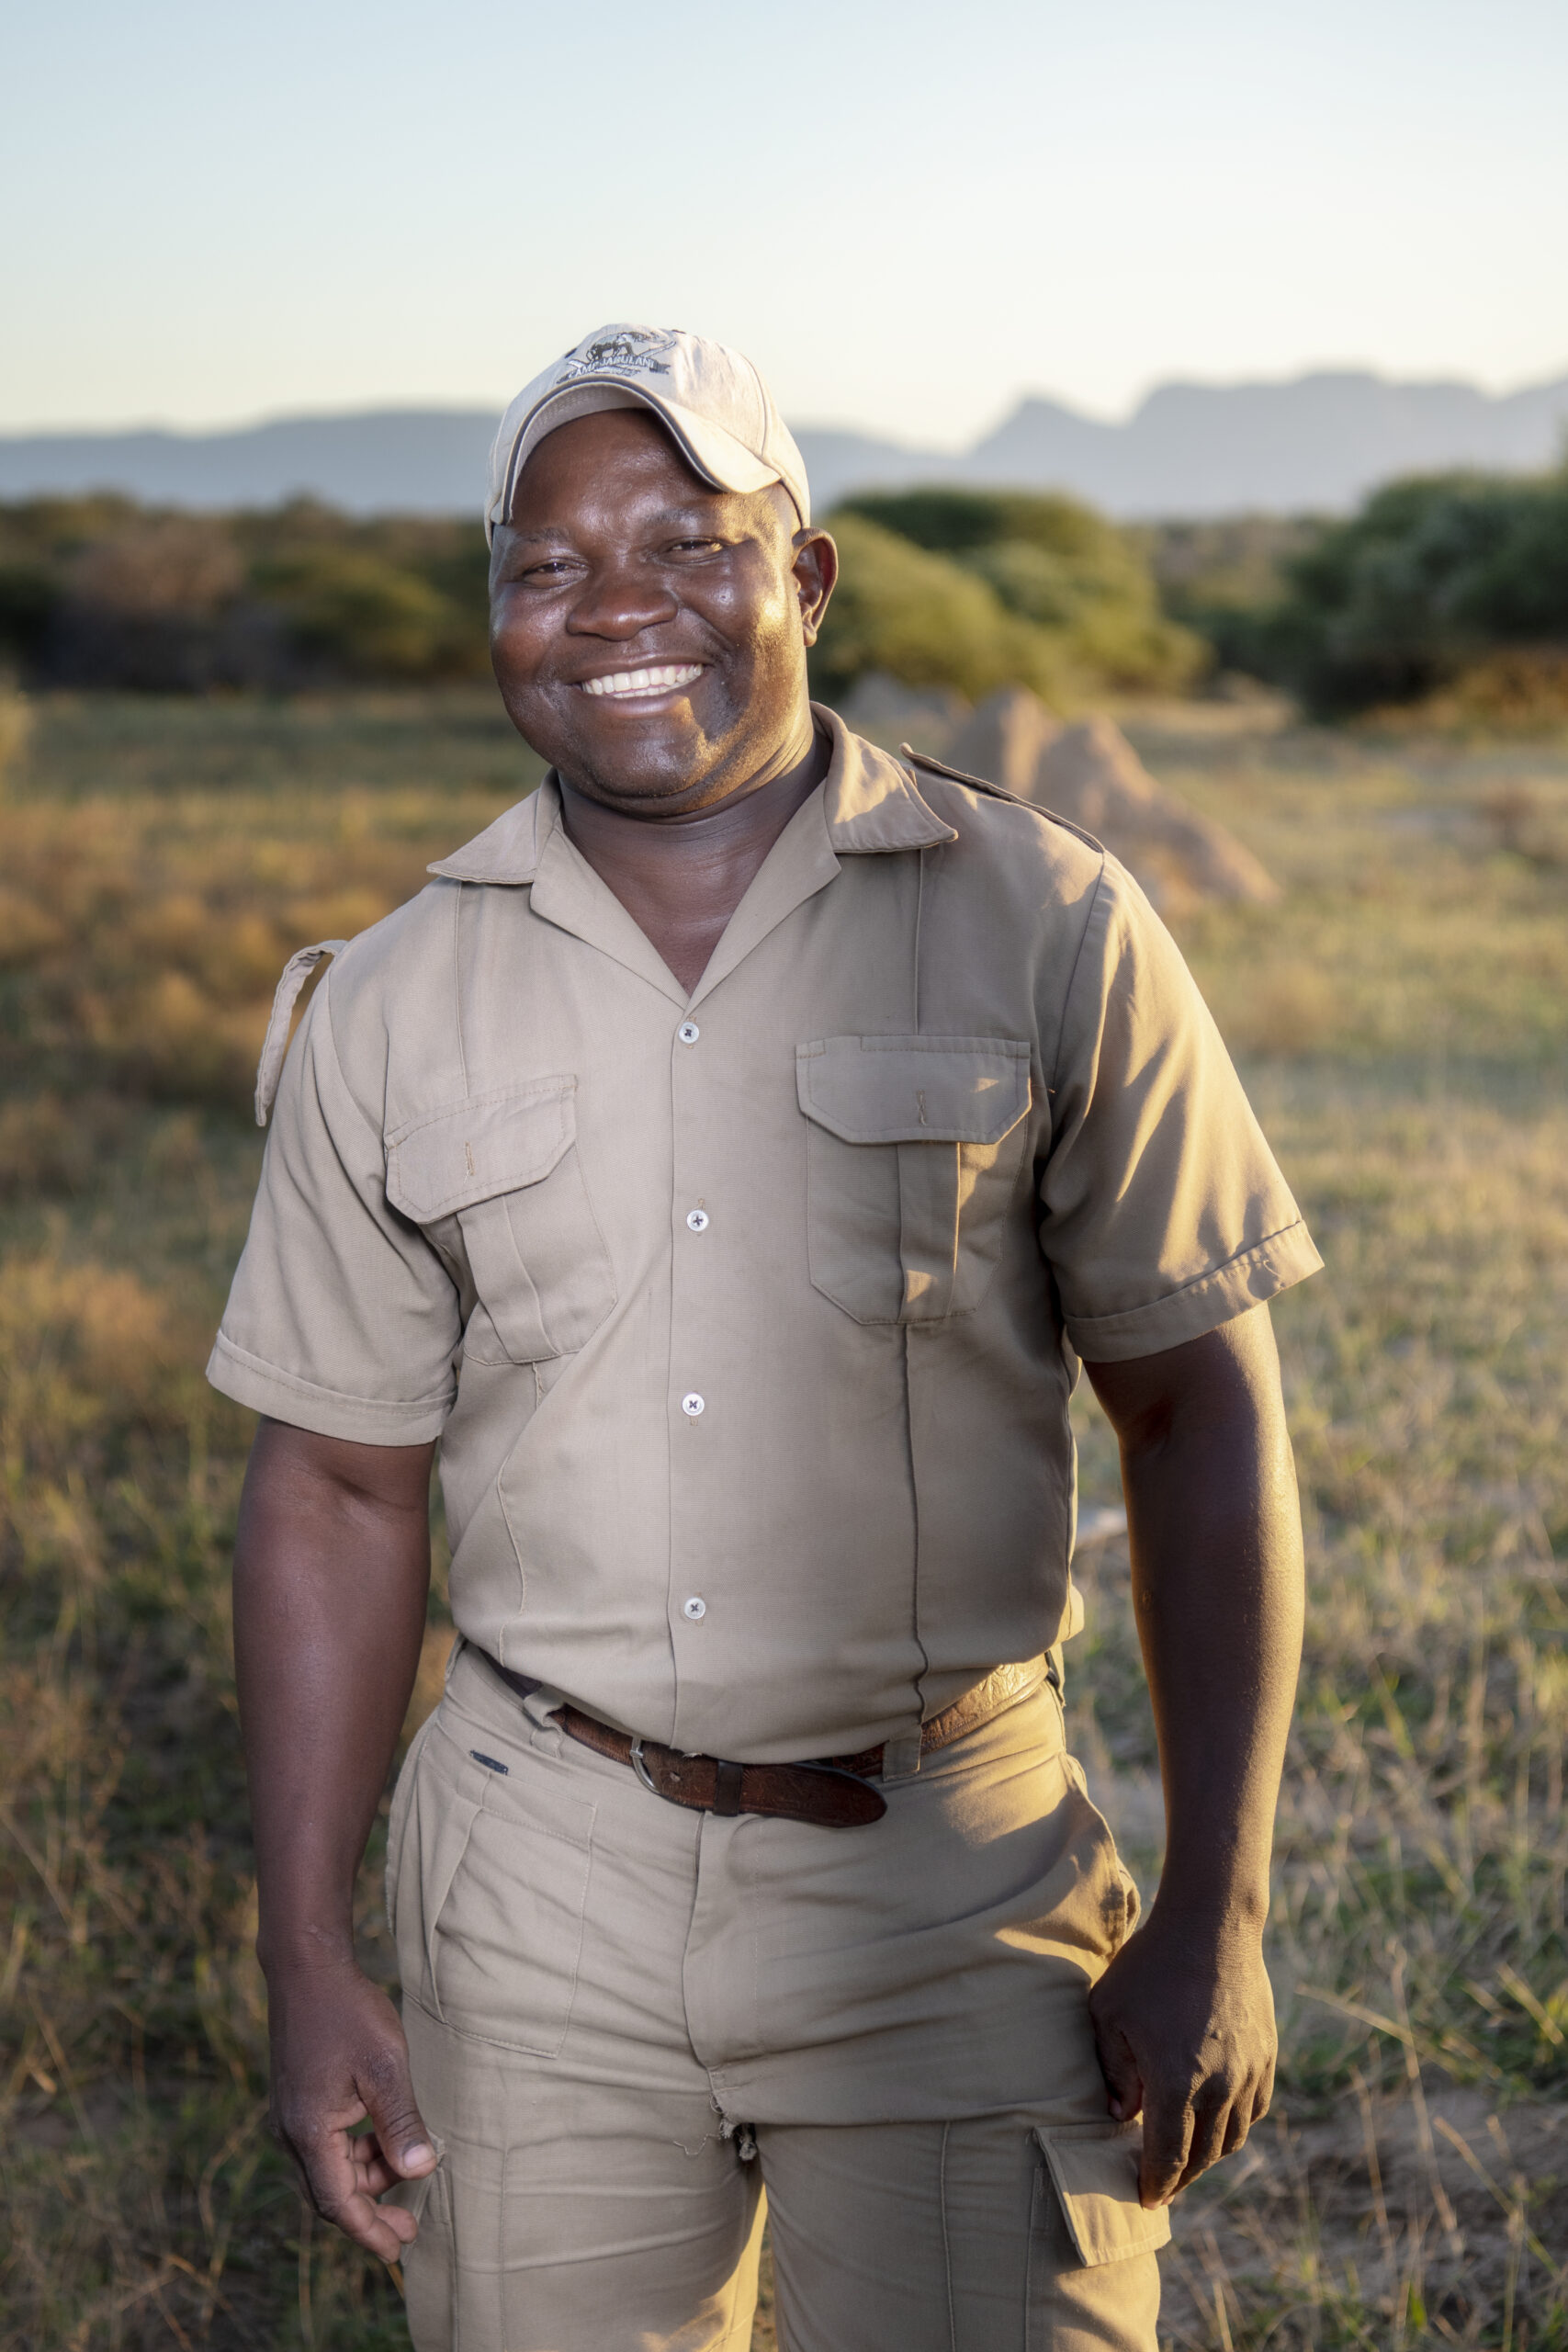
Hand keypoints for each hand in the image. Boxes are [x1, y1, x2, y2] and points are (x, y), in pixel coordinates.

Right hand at [266, 1955, 436, 2261]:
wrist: (307, 1968)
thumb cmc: (347, 2013)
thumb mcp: (385, 2066)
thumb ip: (402, 2121)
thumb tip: (422, 2170)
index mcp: (308, 2132)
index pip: (338, 2202)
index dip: (369, 2231)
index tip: (398, 2252)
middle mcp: (292, 2132)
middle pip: (331, 2192)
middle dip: (371, 2212)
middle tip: (410, 2227)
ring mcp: (292, 2116)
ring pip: (331, 2168)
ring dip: (368, 2176)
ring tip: (409, 2168)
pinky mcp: (299, 2100)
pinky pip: (327, 2145)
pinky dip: (357, 2152)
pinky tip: (386, 2140)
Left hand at [1087, 1907, 1276, 2207]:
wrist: (1212, 1925)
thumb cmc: (1149, 1964)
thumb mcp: (1109, 2012)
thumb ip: (1113, 2071)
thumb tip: (1120, 2116)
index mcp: (1176, 2081)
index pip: (1167, 2156)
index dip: (1155, 2183)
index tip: (1145, 2199)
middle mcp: (1219, 2087)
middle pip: (1202, 2156)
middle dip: (1180, 2178)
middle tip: (1162, 2186)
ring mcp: (1248, 2073)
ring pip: (1232, 2137)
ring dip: (1208, 2156)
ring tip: (1186, 2158)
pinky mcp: (1267, 2057)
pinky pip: (1254, 2109)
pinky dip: (1234, 2126)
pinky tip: (1215, 2123)